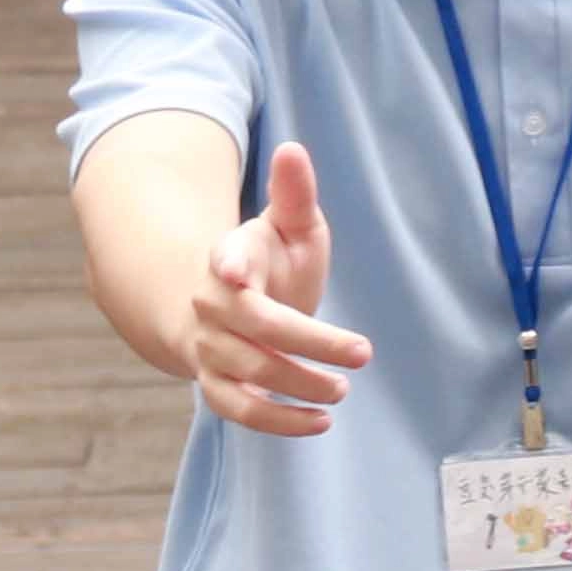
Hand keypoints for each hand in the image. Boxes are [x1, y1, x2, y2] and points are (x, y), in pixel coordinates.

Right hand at [191, 138, 369, 438]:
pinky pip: (239, 410)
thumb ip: (293, 194)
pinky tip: (318, 422)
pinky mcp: (214, 385)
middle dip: (307, 343)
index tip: (236, 272)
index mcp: (229, 257)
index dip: (229, 262)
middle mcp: (212, 305)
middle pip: (255, 326)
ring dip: (296, 385)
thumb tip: (293, 148)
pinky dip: (277, 422)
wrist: (225, 308)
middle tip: (361, 355)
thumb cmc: (270, 260)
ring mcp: (209, 348)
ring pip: (247, 372)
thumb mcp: (288, 224)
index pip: (226, 257)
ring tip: (342, 391)